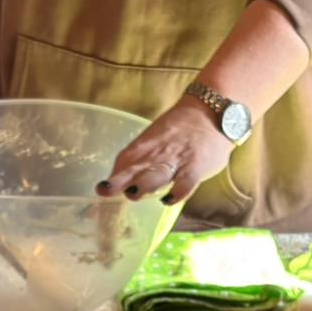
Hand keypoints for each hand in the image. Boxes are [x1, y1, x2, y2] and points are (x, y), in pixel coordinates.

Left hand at [98, 97, 233, 205]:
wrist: (210, 111)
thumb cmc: (181, 130)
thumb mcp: (157, 139)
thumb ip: (143, 158)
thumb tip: (124, 181)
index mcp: (145, 146)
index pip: (124, 160)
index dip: (112, 177)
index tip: (101, 191)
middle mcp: (157, 153)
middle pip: (134, 168)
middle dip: (118, 181)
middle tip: (104, 190)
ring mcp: (176, 160)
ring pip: (156, 174)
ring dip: (143, 184)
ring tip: (133, 195)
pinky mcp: (195, 166)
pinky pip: (185, 183)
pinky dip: (176, 193)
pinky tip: (168, 200)